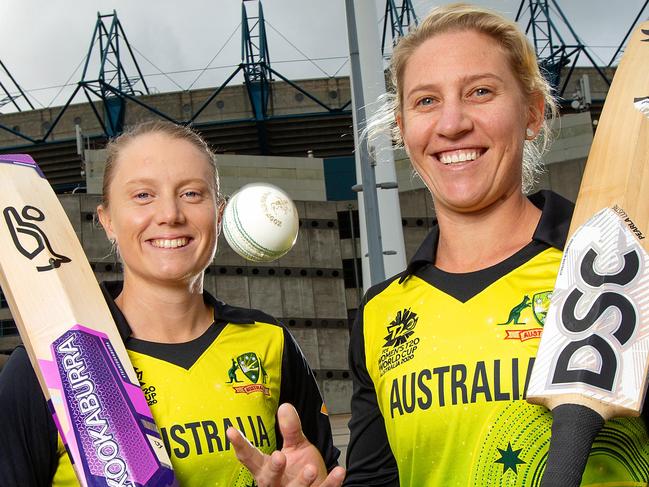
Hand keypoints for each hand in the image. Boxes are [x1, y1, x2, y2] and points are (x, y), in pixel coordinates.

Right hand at [227, 403, 345, 486]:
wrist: (317, 485)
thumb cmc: (300, 469)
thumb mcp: (295, 447)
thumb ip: (290, 430)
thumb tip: (285, 406)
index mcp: (267, 469)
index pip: (250, 458)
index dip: (241, 445)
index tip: (231, 430)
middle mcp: (277, 484)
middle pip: (269, 480)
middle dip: (273, 470)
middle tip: (279, 457)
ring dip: (301, 481)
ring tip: (309, 468)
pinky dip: (331, 483)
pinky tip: (339, 471)